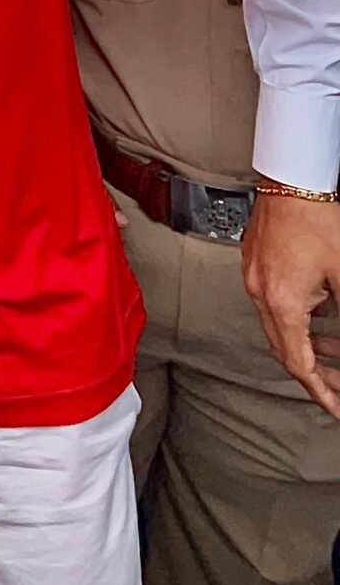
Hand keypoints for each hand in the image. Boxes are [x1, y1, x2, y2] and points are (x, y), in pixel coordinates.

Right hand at [243, 191, 339, 417]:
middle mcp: (260, 293)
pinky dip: (293, 318)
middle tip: (337, 386)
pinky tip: (315, 312)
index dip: (320, 390)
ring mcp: (253, 276)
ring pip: (277, 326)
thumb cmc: (317, 217)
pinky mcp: (254, 262)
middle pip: (283, 349)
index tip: (336, 407)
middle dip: (313, 372)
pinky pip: (271, 303)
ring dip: (304, 343)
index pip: (298, 363)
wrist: (291, 178)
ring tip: (331, 351)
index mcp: (282, 302)